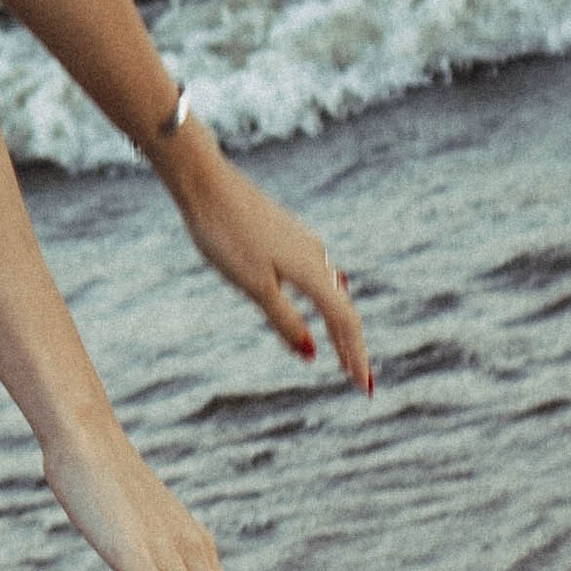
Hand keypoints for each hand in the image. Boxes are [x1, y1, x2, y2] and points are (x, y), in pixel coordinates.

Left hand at [166, 141, 372, 394]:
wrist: (206, 184)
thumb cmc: (226, 236)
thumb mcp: (254, 286)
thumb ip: (284, 319)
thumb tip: (311, 353)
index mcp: (312, 271)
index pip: (345, 321)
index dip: (356, 355)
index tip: (364, 387)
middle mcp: (315, 256)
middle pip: (341, 308)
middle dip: (349, 345)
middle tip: (358, 379)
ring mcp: (301, 242)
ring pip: (328, 290)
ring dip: (336, 323)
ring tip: (340, 349)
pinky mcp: (285, 234)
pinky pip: (314, 275)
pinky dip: (321, 300)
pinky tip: (318, 301)